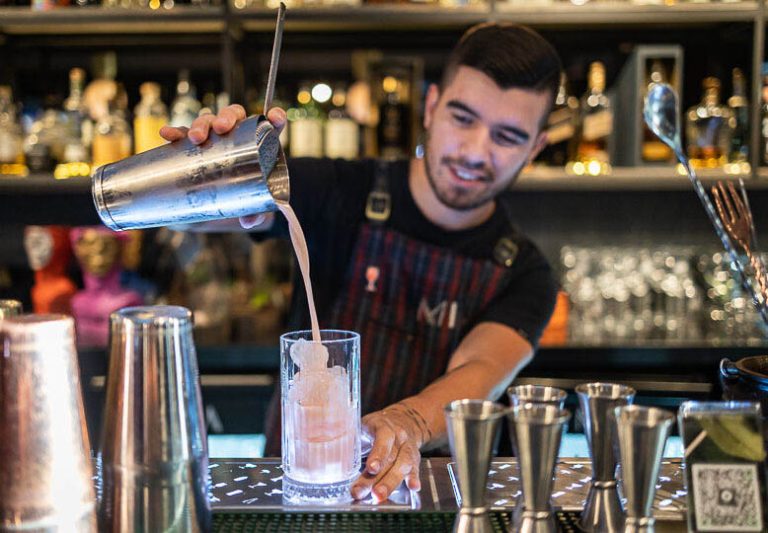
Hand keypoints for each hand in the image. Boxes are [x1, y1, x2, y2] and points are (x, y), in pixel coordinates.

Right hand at [158, 104, 287, 228]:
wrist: (234, 192)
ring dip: (201, 124)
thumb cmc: (251, 192)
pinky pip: (186, 134)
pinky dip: (176, 132)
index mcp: (261, 141)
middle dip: (226, 117)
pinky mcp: (199, 143)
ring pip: (209, 120)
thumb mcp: (256, 202)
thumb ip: (256, 212)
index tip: (275, 117)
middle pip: (234, 115)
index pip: (272, 124)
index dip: (275, 118)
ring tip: (195, 137)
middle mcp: (239, 133)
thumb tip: (249, 222)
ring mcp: (217, 136)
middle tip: (221, 128)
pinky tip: (166, 134)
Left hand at [351, 403, 427, 502]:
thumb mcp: (362, 426)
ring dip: (391, 483)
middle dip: (380, 478)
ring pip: (403, 465)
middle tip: (371, 493)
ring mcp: (408, 447)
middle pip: (391, 458)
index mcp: (384, 425)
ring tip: (380, 496)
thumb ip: (353, 440)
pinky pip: (415, 468)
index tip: (371, 468)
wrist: (401, 421)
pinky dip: (413, 478)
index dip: (378, 454)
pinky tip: (413, 487)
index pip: (383, 438)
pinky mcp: (414, 458)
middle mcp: (399, 436)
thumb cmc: (375, 428)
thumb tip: (334, 461)